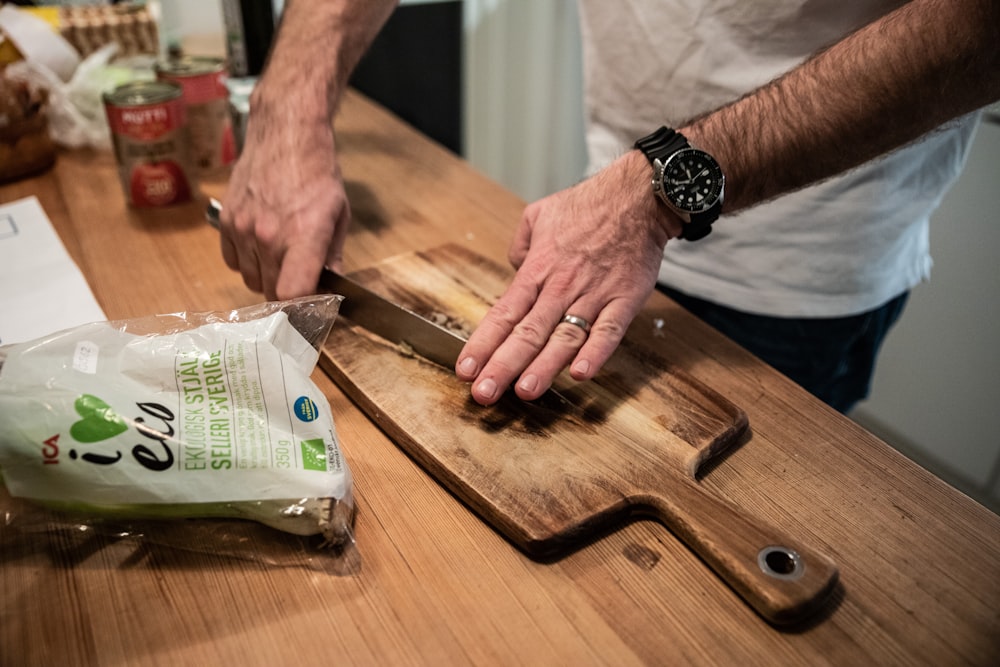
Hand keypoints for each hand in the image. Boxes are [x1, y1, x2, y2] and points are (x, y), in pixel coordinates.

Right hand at [219, 111, 349, 300]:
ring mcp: (243, 229)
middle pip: (272, 293)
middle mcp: (269, 236)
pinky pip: (232, 262)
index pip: (291, 294)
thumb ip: (334, 257)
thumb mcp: (338, 215)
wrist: (285, 134)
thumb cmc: (317, 172)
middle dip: (288, 296)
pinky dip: (246, 262)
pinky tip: (261, 246)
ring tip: (282, 257)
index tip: (309, 310)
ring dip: (267, 278)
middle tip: (300, 283)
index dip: (300, 309)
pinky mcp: (226, 222)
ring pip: (251, 280)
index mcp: (303, 236)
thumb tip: (332, 288)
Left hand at [455, 151, 682, 404]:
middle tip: (484, 395)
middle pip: (527, 333)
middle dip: (503, 367)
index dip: (483, 344)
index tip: (465, 370)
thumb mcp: (537, 215)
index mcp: (537, 270)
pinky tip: (580, 374)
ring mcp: (593, 296)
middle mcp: (560, 288)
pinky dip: (596, 353)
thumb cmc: (587, 205)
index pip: (503, 314)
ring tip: (526, 392)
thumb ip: (520, 247)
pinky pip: (609, 331)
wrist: (636, 196)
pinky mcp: (624, 300)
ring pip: (564, 338)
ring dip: (544, 367)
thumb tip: (515, 270)